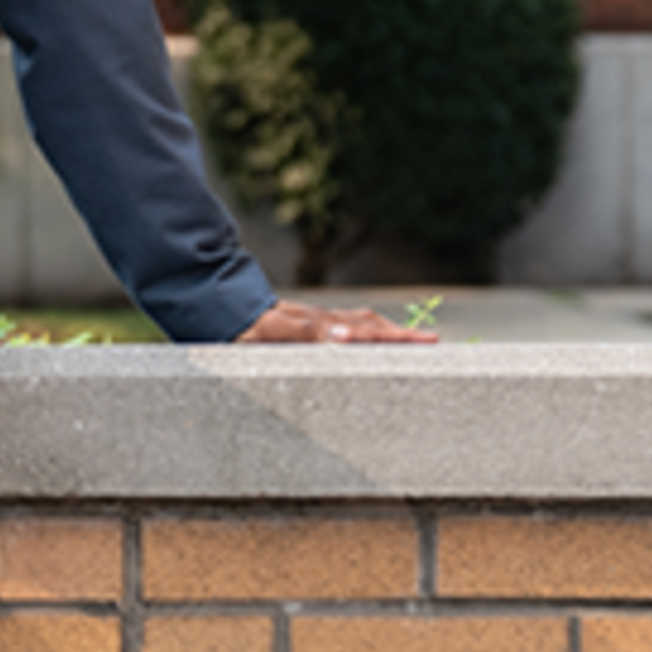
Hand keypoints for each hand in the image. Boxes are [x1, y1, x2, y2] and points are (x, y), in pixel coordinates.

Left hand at [233, 300, 439, 345]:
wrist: (216, 305)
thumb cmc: (241, 326)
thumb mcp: (269, 334)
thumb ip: (306, 333)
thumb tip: (345, 336)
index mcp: (317, 325)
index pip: (364, 332)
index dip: (393, 338)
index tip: (426, 343)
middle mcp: (321, 321)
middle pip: (370, 325)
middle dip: (403, 336)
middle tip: (435, 346)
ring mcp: (315, 322)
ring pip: (361, 324)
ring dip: (388, 334)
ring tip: (417, 344)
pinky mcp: (308, 326)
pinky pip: (346, 328)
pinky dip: (369, 334)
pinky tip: (375, 343)